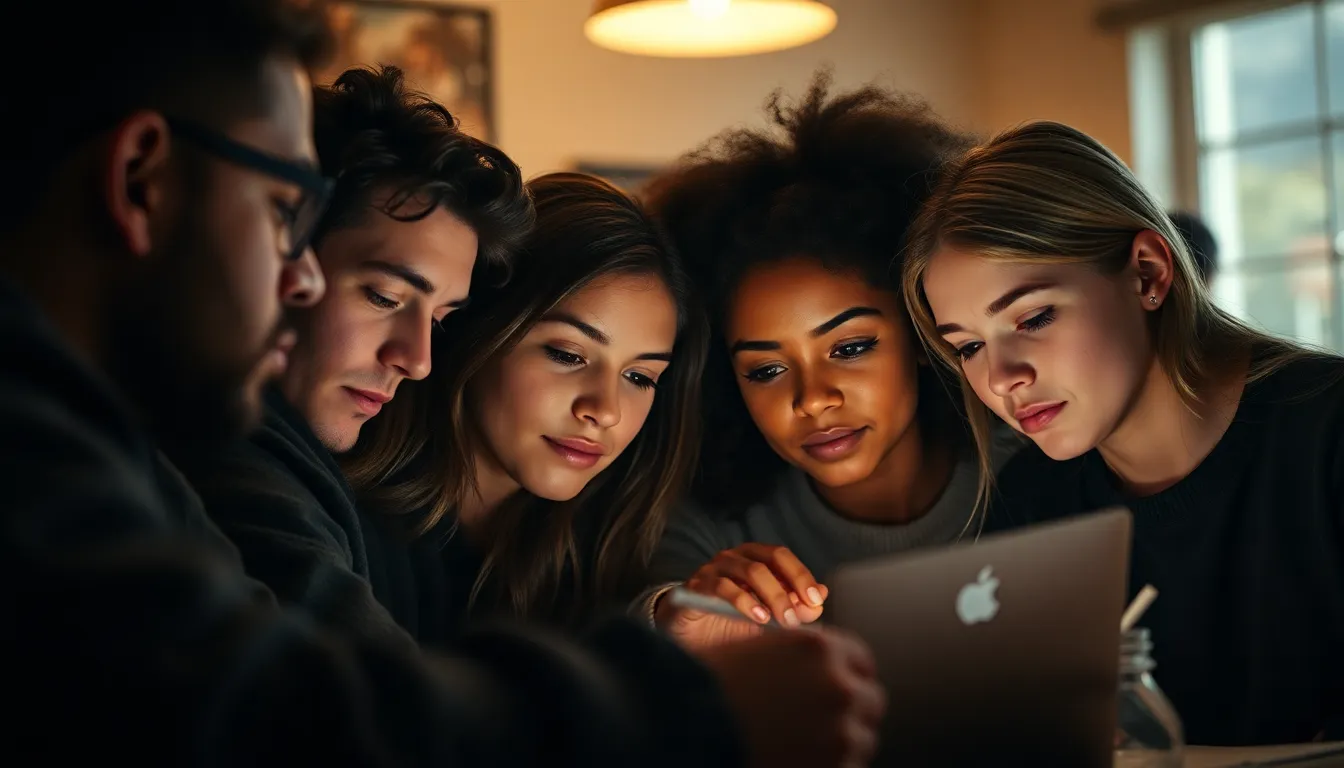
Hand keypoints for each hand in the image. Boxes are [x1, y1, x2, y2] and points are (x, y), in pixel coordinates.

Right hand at [687, 543, 827, 625]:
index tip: (816, 599)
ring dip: (771, 595)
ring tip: (780, 619)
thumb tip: (821, 598)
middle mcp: (733, 558)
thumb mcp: (767, 618)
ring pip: (748, 571)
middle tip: (798, 616)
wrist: (689, 636)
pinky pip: (722, 587)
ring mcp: (713, 570)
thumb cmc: (729, 622)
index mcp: (752, 558)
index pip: (781, 556)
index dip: (801, 575)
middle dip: (788, 588)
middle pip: (767, 561)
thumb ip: (794, 607)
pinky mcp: (696, 587)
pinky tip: (757, 617)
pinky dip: (744, 601)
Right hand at [698, 628, 885, 767]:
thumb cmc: (707, 690)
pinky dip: (830, 765)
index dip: (847, 674)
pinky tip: (799, 761)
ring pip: (862, 739)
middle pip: (870, 699)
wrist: (688, 728)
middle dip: (850, 711)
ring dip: (840, 743)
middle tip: (823, 724)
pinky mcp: (837, 765)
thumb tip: (814, 676)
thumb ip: (795, 660)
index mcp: (819, 647)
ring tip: (803, 748)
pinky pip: (849, 767)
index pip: (859, 659)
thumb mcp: (756, 654)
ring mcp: (842, 729)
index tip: (838, 687)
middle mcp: (838, 684)